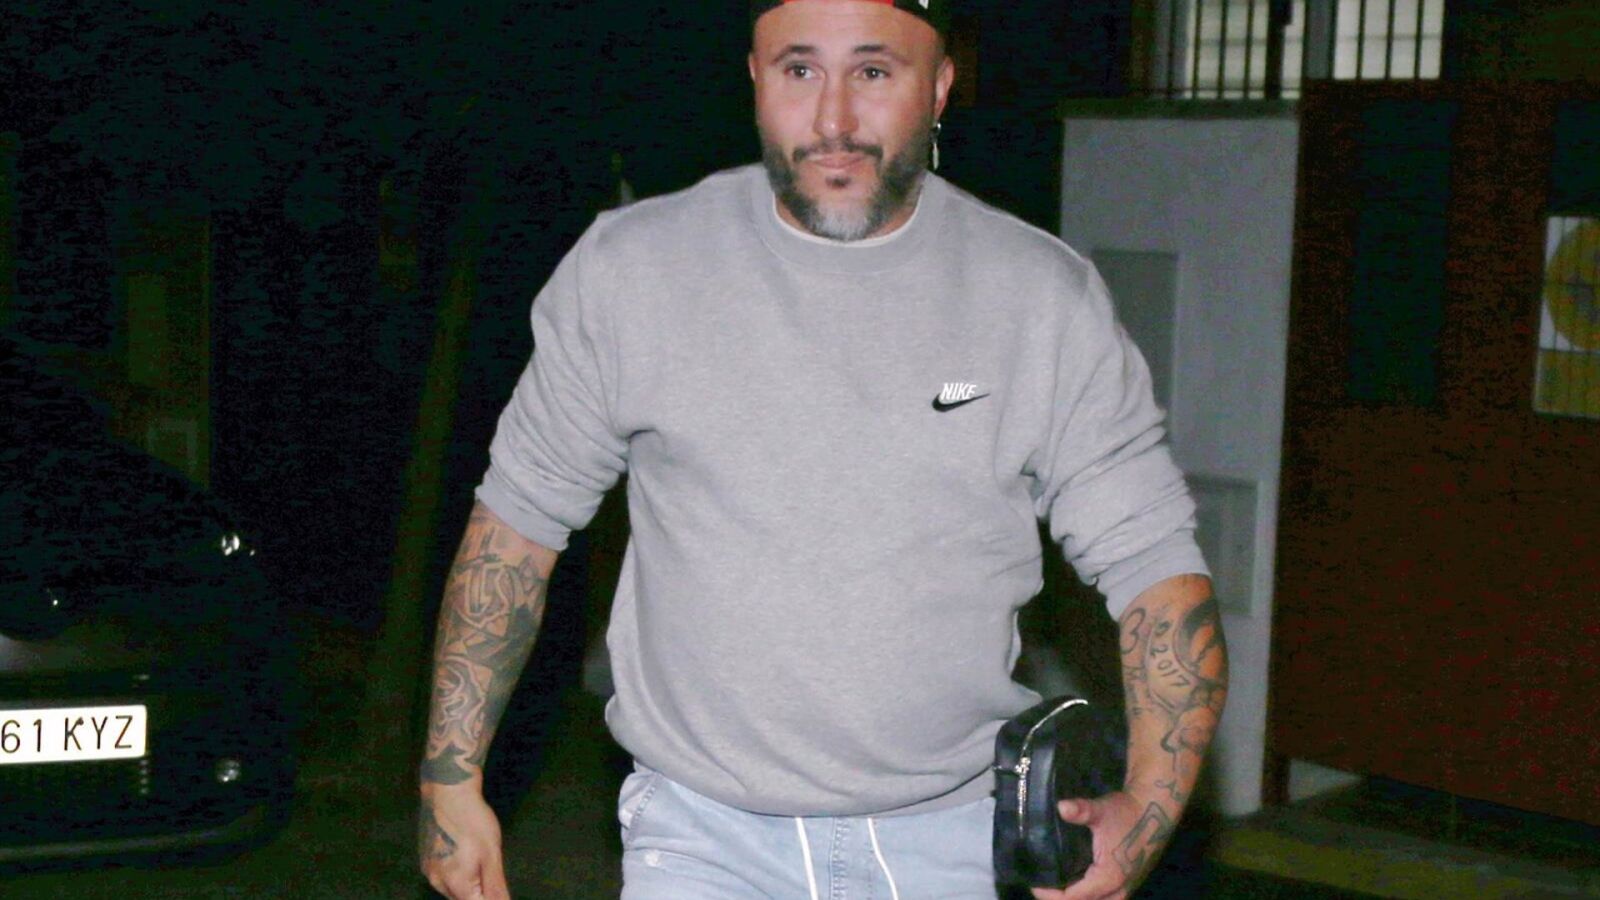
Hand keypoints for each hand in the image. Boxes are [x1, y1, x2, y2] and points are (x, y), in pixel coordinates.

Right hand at [419, 782, 510, 899]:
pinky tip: (463, 854)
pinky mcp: (424, 859)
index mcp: (455, 885)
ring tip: (476, 856)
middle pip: (463, 899)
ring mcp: (428, 871)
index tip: (492, 879)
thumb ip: (496, 887)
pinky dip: (456, 873)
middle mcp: (437, 883)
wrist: (447, 791)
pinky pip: (442, 877)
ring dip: (467, 883)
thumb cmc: (474, 821)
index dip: (488, 897)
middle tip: (487, 864)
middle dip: (478, 891)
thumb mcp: (492, 854)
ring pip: (451, 889)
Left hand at [1030, 791, 1174, 899]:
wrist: (1155, 808)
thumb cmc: (1126, 810)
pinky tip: (1075, 882)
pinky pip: (1106, 899)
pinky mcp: (1128, 884)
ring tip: (1057, 887)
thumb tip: (1061, 807)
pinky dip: (1089, 896)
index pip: (1072, 898)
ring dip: (1078, 899)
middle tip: (1044, 885)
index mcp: (1108, 878)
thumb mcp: (1102, 809)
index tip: (1034, 881)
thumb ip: (1082, 810)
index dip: (1049, 894)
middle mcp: (1118, 890)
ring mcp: (1125, 889)